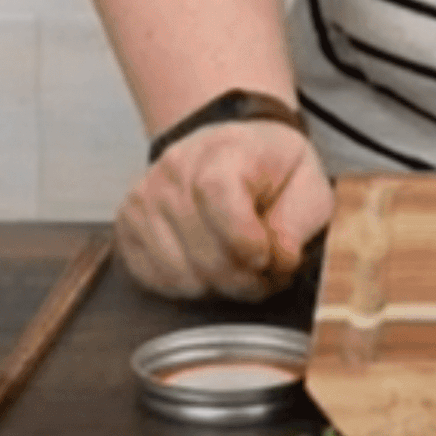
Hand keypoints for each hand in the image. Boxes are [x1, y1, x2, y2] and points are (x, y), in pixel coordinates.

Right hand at [114, 121, 332, 300]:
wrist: (229, 148)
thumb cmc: (270, 167)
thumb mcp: (306, 182)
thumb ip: (298, 221)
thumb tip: (280, 259)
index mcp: (221, 152)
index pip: (217, 198)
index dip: (246, 242)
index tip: (268, 258)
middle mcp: (173, 171)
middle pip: (202, 251)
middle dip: (243, 279)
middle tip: (265, 275)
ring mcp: (144, 199)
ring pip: (179, 274)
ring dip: (217, 287)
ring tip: (239, 270)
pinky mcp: (128, 225)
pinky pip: (154, 278)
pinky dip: (188, 286)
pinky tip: (209, 268)